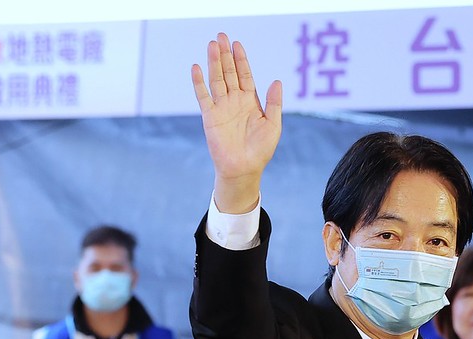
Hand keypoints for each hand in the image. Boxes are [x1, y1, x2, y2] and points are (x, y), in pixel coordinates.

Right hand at [191, 33, 282, 212]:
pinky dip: (199, 82)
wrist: (244, 169)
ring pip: (216, 80)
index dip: (241, 60)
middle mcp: (235, 101)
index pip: (245, 75)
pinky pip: (203, 96)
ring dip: (213, 63)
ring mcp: (221, 108)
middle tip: (221, 36)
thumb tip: (277, 81)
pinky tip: (196, 68)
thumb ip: (274, 103)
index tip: (237, 44)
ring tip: (211, 45)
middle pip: (229, 73)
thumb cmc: (261, 150)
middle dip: (225, 55)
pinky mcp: (210, 116)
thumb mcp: (273, 125)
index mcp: (250, 102)